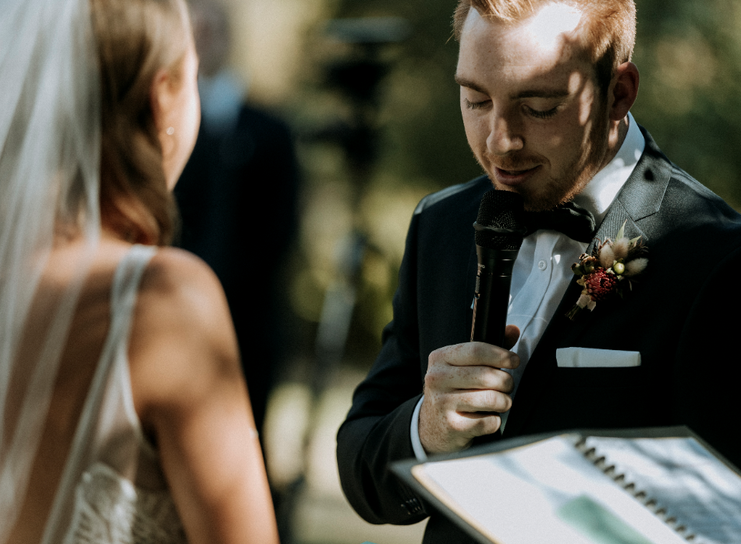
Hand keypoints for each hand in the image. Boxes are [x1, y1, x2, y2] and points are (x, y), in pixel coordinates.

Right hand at [419, 325, 519, 453]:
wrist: (432, 426)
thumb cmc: (451, 391)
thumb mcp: (461, 366)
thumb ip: (487, 348)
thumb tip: (512, 330)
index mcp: (440, 358)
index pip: (476, 350)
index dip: (501, 355)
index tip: (514, 360)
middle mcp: (437, 378)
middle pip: (487, 375)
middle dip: (506, 382)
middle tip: (507, 385)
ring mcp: (443, 403)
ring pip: (491, 399)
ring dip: (504, 402)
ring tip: (501, 402)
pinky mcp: (452, 426)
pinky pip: (488, 422)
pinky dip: (495, 421)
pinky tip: (487, 417)